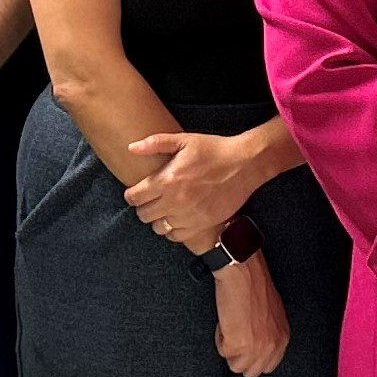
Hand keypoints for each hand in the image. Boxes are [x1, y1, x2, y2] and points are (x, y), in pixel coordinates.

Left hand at [123, 131, 264, 253]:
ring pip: (159, 228)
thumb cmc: (214, 150)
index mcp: (168, 180)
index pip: (135, 197)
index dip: (131, 196)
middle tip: (149, 201)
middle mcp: (175, 201)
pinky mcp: (202, 225)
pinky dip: (173, 230)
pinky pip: (177, 236)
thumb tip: (132, 147)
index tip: (135, 193)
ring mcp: (189, 215)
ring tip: (164, 210)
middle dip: (143, 208)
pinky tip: (177, 219)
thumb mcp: (184, 140)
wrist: (244, 164)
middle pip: (144, 215)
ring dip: (157, 220)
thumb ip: (155, 143)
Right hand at [213, 255, 288, 376]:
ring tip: (232, 324)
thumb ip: (268, 334)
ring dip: (229, 347)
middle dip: (239, 356)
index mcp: (282, 338)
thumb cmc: (254, 286)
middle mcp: (272, 346)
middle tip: (236, 334)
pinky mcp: (238, 345)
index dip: (252, 357)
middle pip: (251, 371)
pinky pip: (223, 351)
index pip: (267, 366)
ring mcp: (256, 348)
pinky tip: (226, 320)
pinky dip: (220, 337)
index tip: (245, 345)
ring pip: (235, 365)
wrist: (242, 274)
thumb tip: (256, 345)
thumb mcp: (271, 314)